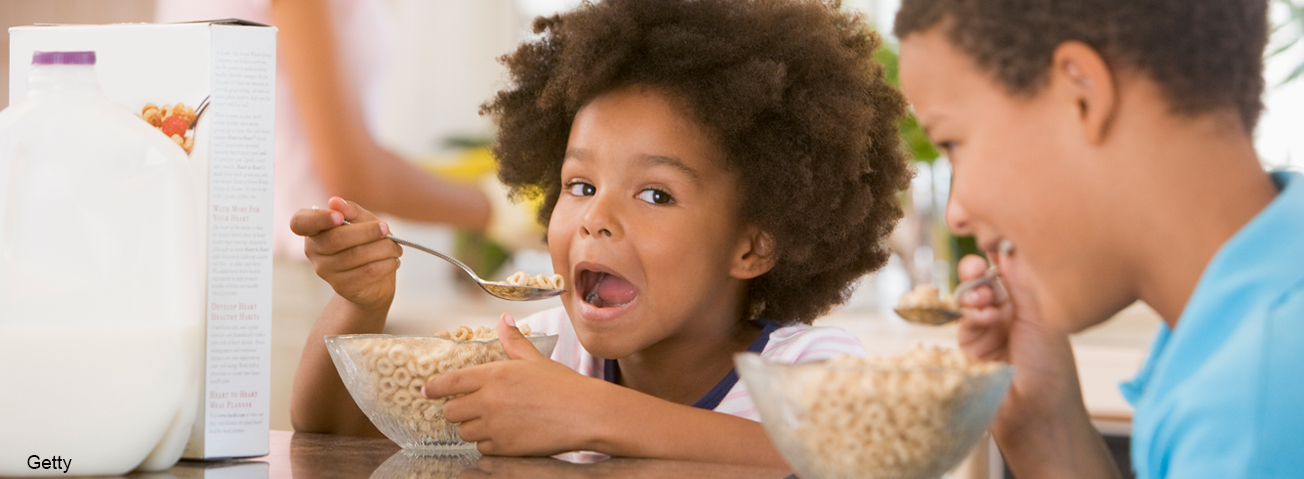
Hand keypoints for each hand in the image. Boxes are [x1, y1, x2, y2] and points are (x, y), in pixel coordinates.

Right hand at [289, 196, 401, 311]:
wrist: (374, 280)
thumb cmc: (365, 242)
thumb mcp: (362, 221)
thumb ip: (351, 211)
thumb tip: (335, 202)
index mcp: (313, 230)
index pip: (300, 222)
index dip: (318, 218)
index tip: (339, 216)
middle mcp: (313, 251)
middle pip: (336, 239)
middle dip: (366, 231)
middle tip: (386, 229)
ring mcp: (325, 271)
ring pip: (356, 255)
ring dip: (382, 248)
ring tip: (395, 248)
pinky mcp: (341, 287)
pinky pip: (367, 272)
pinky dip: (385, 264)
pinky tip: (393, 261)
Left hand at [425, 313, 611, 455]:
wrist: (584, 414)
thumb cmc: (563, 385)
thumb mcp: (535, 359)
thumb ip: (513, 341)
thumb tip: (504, 319)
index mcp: (494, 374)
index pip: (450, 382)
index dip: (433, 387)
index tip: (426, 390)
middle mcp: (489, 401)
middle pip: (451, 411)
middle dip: (456, 410)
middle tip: (468, 408)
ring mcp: (495, 426)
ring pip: (464, 432)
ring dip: (472, 428)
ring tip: (489, 422)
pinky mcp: (504, 448)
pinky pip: (482, 448)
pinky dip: (488, 444)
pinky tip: (503, 435)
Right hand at [954, 255, 1116, 476]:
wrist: (1037, 413)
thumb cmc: (1051, 368)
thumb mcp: (1041, 317)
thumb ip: (1020, 282)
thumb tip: (1009, 245)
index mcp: (1031, 305)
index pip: (1007, 273)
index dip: (996, 259)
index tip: (990, 246)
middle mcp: (1008, 316)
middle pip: (983, 283)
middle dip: (977, 275)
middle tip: (976, 268)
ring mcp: (987, 332)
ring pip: (968, 302)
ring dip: (974, 297)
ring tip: (986, 304)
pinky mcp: (968, 349)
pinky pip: (961, 323)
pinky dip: (970, 316)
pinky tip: (984, 319)